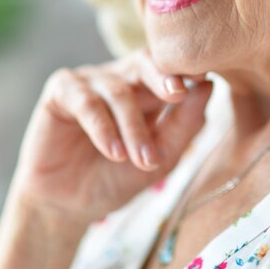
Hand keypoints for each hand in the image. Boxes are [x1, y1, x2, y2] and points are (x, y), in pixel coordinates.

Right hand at [11, 49, 212, 224]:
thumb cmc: (117, 178)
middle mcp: (119, 78)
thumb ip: (184, 124)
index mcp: (146, 88)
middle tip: (177, 94)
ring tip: (142, 159)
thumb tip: (208, 86)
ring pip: (118, 91)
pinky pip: (86, 102)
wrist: (70, 207)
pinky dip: (102, 128)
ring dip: (133, 127)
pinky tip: (113, 152)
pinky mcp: (61, 92)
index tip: (205, 75)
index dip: (184, 69)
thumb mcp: (159, 157)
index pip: (167, 67)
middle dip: (162, 77)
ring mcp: (89, 81)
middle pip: (144, 61)